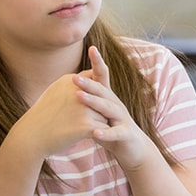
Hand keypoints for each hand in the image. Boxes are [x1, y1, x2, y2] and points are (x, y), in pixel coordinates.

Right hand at [13, 68, 107, 157]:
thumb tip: (93, 76)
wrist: (31, 135)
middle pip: (102, 100)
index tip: (80, 105)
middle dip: (95, 111)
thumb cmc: (44, 115)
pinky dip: (96, 135)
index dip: (91, 97)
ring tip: (75, 127)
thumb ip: (74, 85)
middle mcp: (78, 90)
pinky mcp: (87, 124)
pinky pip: (105, 129)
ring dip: (96, 123)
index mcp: (70, 80)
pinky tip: (80, 135)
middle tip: (74, 118)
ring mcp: (83, 107)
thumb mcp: (55, 91)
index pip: (94, 84)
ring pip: (105, 116)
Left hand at [77, 46, 153, 168]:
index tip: (91, 47)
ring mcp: (122, 118)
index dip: (98, 62)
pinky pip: (116, 132)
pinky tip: (95, 133)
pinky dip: (106, 133)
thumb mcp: (96, 112)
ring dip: (94, 102)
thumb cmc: (109, 127)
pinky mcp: (126, 134)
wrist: (133, 148)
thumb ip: (84, 99)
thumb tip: (63, 86)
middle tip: (73, 77)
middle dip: (88, 83)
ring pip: (109, 108)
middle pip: (103, 90)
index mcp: (108, 97)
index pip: (103, 77)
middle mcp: (116, 104)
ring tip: (80, 97)